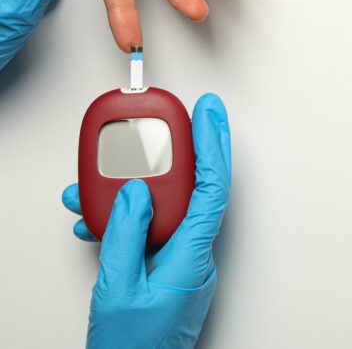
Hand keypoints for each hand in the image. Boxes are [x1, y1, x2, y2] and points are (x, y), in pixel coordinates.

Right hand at [62, 93, 231, 348]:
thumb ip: (127, 236)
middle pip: (188, 192)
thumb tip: (138, 191)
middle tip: (154, 126)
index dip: (213, 145)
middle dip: (165, 158)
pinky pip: (151, 234)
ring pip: (162, 213)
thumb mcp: (120, 289)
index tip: (209, 112)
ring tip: (90, 188)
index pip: (212, 188)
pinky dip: (124, 223)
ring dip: (129, 195)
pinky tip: (96, 220)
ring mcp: (181, 266)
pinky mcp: (166, 275)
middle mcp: (193, 258)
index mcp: (192, 257)